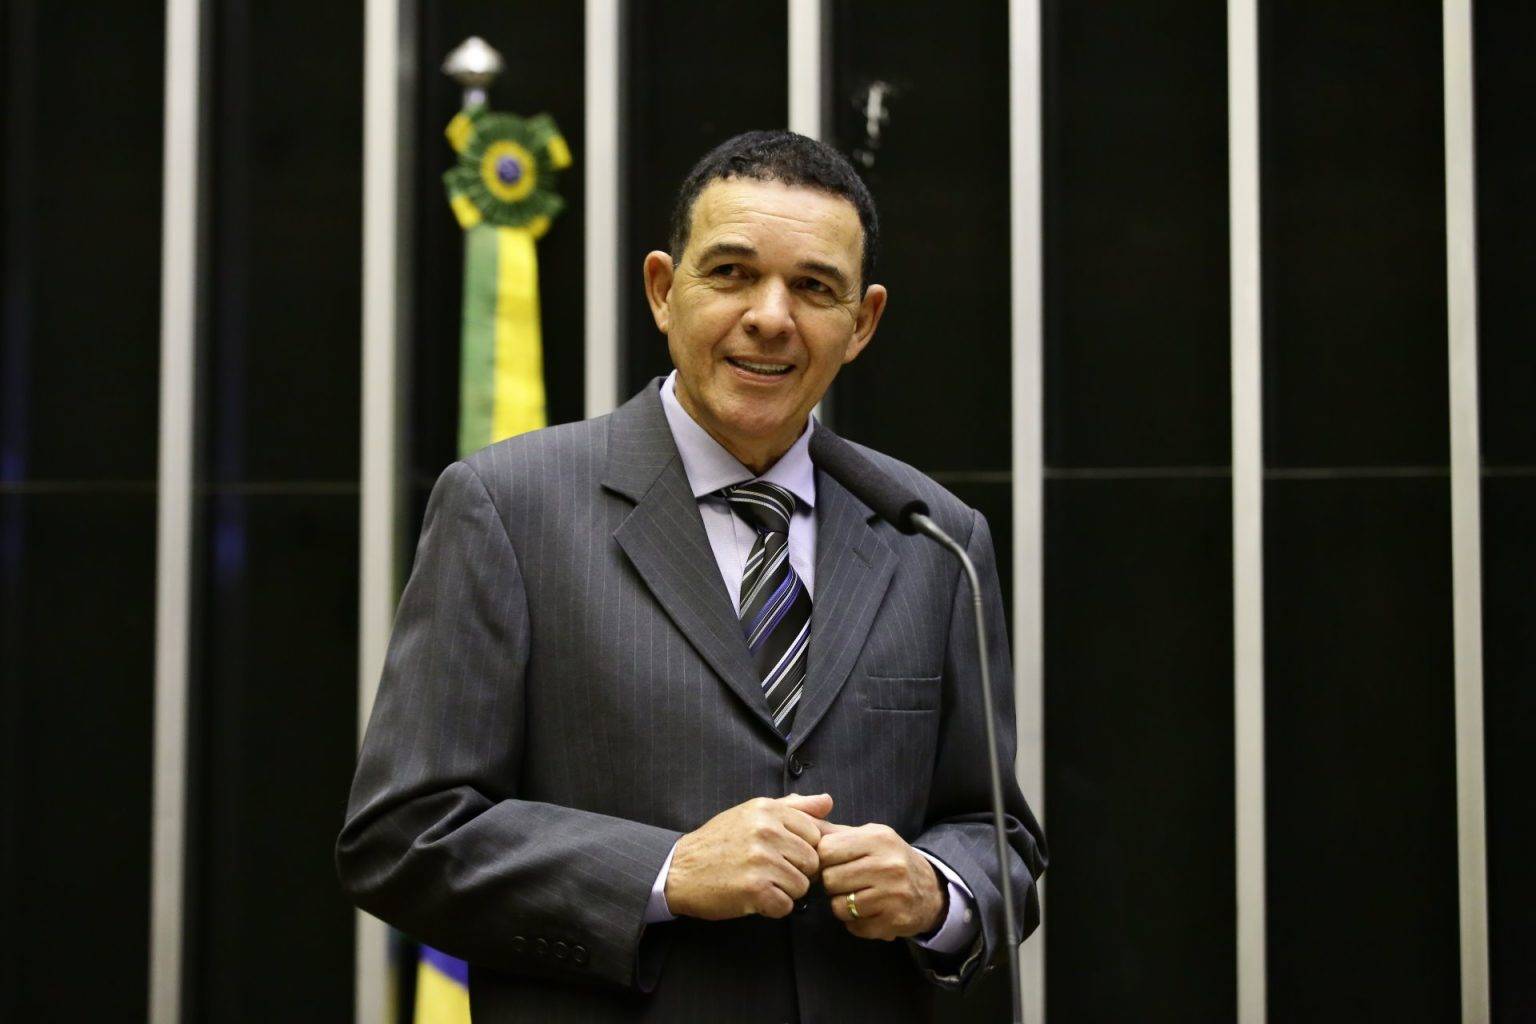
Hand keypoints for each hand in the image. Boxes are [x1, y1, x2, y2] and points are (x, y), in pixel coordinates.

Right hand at [665, 793, 832, 920]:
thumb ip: (793, 807)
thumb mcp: (752, 813)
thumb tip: (828, 802)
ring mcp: (761, 860)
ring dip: (784, 892)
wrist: (679, 869)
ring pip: (802, 886)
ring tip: (760, 882)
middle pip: (812, 862)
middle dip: (796, 872)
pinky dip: (773, 908)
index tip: (783, 854)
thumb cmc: (719, 842)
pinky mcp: (754, 889)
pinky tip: (754, 898)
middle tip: (769, 871)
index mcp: (769, 810)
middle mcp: (767, 831)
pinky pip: (786, 906)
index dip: (803, 849)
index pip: (816, 833)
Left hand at [817, 822, 945, 940]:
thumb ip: (834, 832)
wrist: (931, 890)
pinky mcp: (895, 920)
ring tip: (857, 897)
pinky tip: (870, 912)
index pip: (826, 850)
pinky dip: (856, 922)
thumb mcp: (868, 836)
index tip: (832, 863)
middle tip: (847, 882)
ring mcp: (893, 894)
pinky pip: (854, 926)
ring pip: (838, 906)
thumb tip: (802, 825)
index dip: (822, 860)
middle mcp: (888, 864)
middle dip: (832, 884)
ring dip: (842, 905)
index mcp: (878, 838)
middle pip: (830, 880)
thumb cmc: (890, 859)